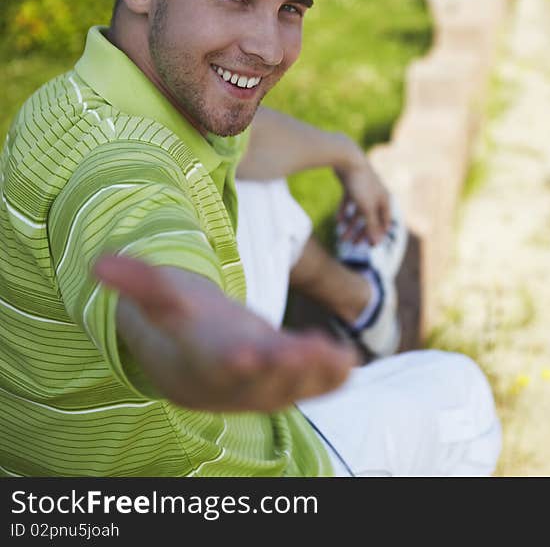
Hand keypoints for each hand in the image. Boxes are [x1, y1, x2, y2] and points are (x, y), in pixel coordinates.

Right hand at [93, 255, 356, 411]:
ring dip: (318, 375)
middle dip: (286, 368)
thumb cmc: (183, 326)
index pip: (217, 366)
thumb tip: (98, 262)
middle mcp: (236, 383)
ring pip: (293, 388)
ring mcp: (265, 388)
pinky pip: (312, 388)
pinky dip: (332, 379)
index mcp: (204, 363)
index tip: (246, 353)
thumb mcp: (164, 302)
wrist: (197, 366)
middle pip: (261, 381)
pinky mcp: (289, 386)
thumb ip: (140, 282)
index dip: (232, 361)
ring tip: (343, 358)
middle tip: (310, 351)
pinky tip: (351, 362)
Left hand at [334, 151, 390, 245]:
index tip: (370, 246)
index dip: (378, 234)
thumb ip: (371, 226)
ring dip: (351, 225)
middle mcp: (376, 195)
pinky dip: (344, 212)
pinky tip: (337, 221)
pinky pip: (349, 202)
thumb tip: (376, 243)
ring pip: (358, 212)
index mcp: (384, 199)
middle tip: (354, 245)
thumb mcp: (366, 208)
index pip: (385, 222)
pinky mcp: (351, 185)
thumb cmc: (360, 183)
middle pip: (370, 219)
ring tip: (341, 236)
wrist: (346, 157)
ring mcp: (363, 190)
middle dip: (362, 232)